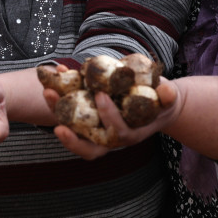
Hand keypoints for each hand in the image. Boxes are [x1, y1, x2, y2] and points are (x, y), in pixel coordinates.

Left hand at [46, 79, 181, 158]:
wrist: (154, 103)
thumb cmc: (162, 102)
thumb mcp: (169, 100)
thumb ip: (168, 96)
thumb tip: (167, 91)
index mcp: (129, 135)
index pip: (116, 133)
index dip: (108, 117)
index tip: (101, 95)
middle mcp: (109, 137)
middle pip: (87, 145)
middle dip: (71, 136)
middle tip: (57, 123)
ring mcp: (96, 128)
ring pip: (72, 128)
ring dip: (57, 111)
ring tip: (47, 92)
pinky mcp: (86, 116)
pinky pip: (69, 109)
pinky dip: (60, 94)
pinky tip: (57, 72)